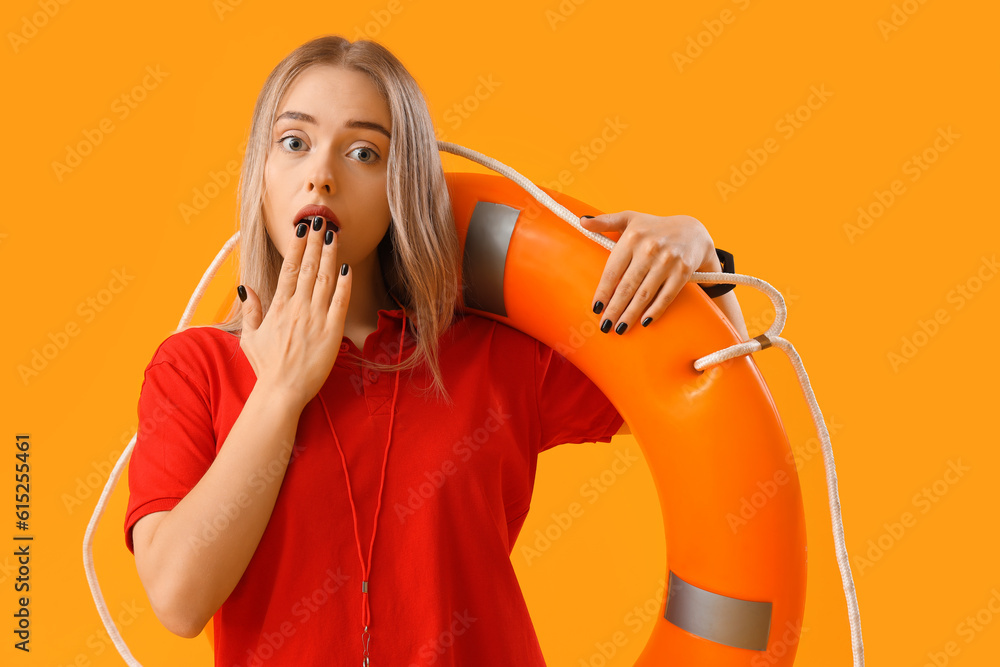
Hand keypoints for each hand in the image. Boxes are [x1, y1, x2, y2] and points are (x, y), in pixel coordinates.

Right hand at [236, 217, 350, 409]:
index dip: (297, 246)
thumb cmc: (266, 366)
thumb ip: (252, 311)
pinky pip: (340, 302)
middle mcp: (297, 308)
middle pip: (307, 267)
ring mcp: (315, 319)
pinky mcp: (331, 332)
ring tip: (334, 235)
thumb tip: (246, 288)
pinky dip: (344, 284)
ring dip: (330, 255)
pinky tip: (347, 267)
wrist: (281, 391)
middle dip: (315, 241)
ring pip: (324, 279)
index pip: (288, 268)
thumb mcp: (250, 337)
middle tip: (321, 219)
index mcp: (279, 307)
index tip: (302, 228)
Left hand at [581, 211, 717, 334]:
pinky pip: (666, 296)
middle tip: (604, 326)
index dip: (603, 292)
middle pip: (627, 286)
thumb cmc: (654, 228)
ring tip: (619, 329)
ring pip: (644, 294)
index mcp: (633, 237)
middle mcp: (650, 249)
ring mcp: (667, 261)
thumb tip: (582, 222)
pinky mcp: (682, 272)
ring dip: (630, 314)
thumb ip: (605, 221)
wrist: (693, 231)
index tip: (596, 308)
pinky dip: (655, 311)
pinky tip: (644, 322)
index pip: (613, 270)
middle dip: (614, 309)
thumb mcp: (630, 218)